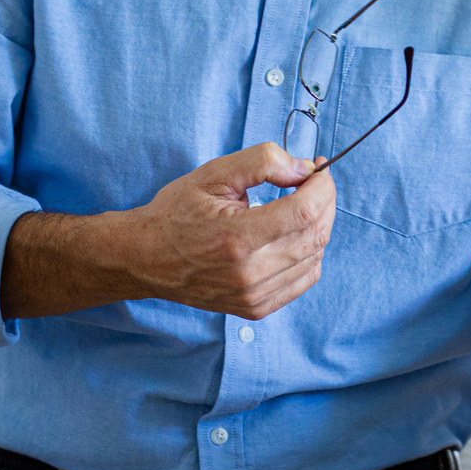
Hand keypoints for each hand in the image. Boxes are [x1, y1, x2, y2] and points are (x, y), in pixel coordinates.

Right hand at [2, 142, 334, 319]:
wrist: (146, 258)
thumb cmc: (176, 213)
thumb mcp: (213, 174)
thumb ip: (262, 162)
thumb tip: (304, 168)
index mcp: (237, 237)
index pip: (306, 210)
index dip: (322, 185)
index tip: (318, 169)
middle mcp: (249, 272)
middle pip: (317, 233)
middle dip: (325, 201)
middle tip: (312, 183)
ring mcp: (254, 295)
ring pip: (315, 256)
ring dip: (318, 225)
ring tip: (300, 206)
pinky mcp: (256, 307)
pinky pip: (305, 279)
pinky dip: (310, 253)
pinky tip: (293, 235)